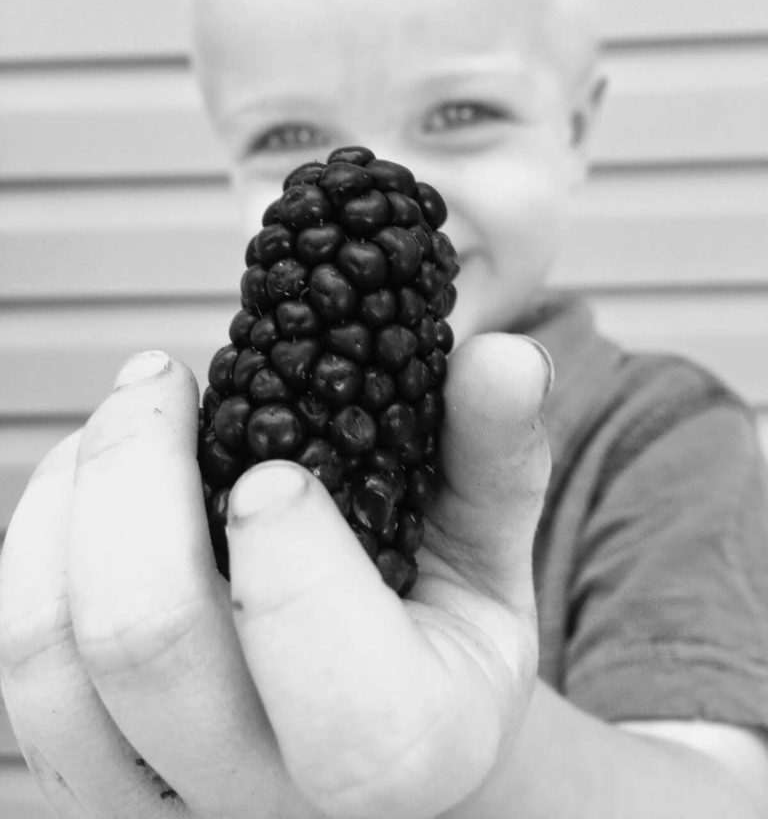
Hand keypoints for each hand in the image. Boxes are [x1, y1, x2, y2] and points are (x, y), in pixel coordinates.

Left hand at [0, 334, 551, 818]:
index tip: (269, 465)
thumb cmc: (434, 634)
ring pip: (46, 662)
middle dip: (135, 479)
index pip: (350, 718)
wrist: (370, 724)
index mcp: (413, 755)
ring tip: (131, 418)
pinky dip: (37, 543)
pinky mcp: (86, 778)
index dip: (294, 580)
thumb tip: (509, 359)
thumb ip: (497, 453)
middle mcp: (272, 805)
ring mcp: (161, 802)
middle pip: (149, 657)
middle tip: (159, 379)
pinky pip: (19, 666)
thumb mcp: (488, 548)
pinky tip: (92, 482)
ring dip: (71, 501)